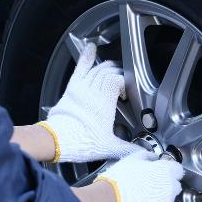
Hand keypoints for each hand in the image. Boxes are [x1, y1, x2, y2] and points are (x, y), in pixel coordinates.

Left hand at [38, 43, 141, 162]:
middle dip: (118, 74)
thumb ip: (128, 148)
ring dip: (107, 67)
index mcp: (105, 102)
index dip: (125, 83)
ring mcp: (82, 87)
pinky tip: (90, 48)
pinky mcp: (72, 88)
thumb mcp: (109, 146)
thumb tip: (143, 153)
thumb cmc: (82, 142)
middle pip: (109, 72)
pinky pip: (80, 68)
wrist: (58, 141)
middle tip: (123, 81)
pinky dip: (86, 57)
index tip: (127, 93)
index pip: (119, 80)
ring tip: (113, 69)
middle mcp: (94, 91)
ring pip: (98, 69)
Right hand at [95, 151, 184, 201]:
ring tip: (143, 196)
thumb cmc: (120, 179)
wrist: (111, 201)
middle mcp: (170, 188)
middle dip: (166, 184)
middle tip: (151, 184)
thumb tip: (152, 157)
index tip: (162, 171)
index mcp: (166, 171)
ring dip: (160, 197)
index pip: (178, 169)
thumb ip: (147, 156)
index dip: (169, 170)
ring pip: (168, 199)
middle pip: (175, 185)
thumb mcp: (132, 159)